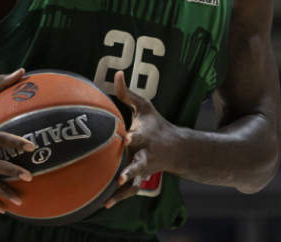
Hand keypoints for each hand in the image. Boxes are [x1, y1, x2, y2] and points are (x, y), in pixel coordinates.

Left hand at [105, 71, 177, 207]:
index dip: (133, 139)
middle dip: (132, 169)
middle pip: (139, 163)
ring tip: (111, 196)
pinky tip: (105, 205)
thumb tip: (116, 74)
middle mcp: (145, 153)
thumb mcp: (144, 106)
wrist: (175, 148)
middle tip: (121, 176)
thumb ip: (127, 93)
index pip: (139, 136)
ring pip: (135, 180)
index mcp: (145, 135)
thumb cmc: (155, 123)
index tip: (126, 140)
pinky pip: (130, 190)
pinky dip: (120, 198)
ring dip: (125, 188)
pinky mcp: (140, 177)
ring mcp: (143, 167)